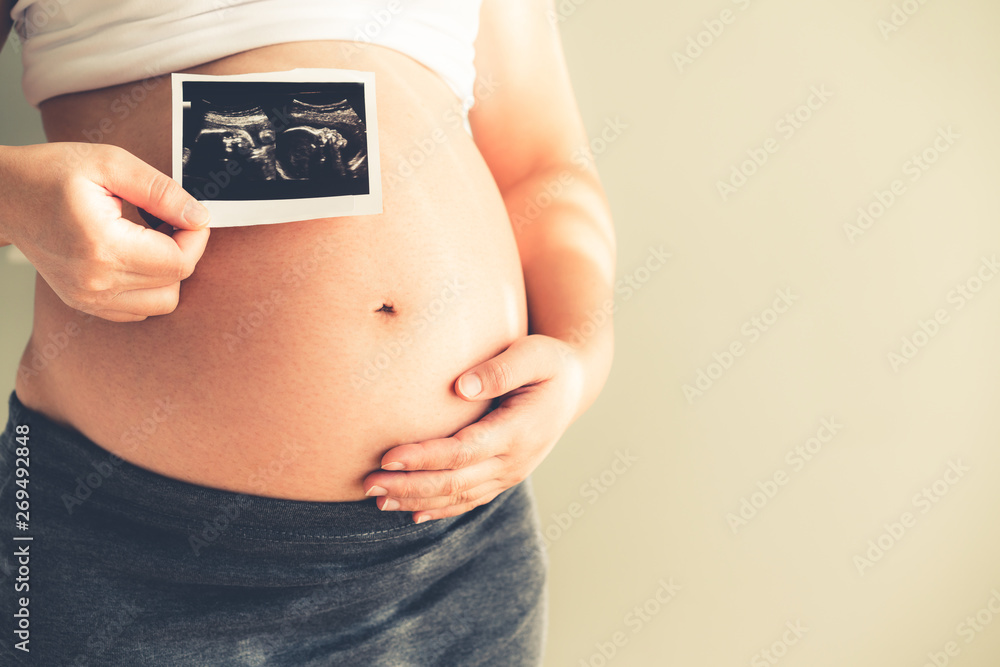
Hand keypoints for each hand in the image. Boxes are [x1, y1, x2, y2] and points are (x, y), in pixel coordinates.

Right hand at [0, 143, 210, 320]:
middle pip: (174, 284)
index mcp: (102, 246)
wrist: (4, 196)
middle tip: (170, 222)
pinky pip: (138, 309)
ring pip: (162, 303)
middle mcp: (95, 281)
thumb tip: (198, 217)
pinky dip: (149, 287)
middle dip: (185, 251)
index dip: (196, 238)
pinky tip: (137, 256)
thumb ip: (160, 191)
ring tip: (153, 239)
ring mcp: (87, 297)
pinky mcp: (84, 302)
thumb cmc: (49, 173)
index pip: (179, 263)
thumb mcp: (110, 163)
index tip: (191, 216)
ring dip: (169, 273)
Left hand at [362, 335, 585, 522]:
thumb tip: (461, 387)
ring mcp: (510, 473)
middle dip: (411, 486)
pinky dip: (440, 509)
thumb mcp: (534, 354)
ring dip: (418, 500)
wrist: (574, 387)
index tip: (389, 457)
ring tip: (378, 500)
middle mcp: (515, 460)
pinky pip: (470, 499)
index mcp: (520, 431)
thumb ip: (501, 370)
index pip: (464, 452)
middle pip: (456, 482)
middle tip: (370, 485)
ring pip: (460, 496)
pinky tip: (413, 513)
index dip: (425, 458)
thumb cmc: (549, 363)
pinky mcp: (504, 477)